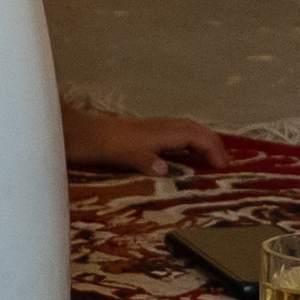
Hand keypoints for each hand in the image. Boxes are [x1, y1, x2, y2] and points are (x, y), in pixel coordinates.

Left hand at [64, 104, 219, 174]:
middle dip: (213, 143)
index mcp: (156, 133)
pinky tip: (184, 155)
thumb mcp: (120, 153)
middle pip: (194, 129)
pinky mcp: (142, 134)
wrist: (74, 132)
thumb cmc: (96, 143)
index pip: (194, 136)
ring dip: (202, 141)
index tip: (223, 167)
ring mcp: (149, 129)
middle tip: (226, 163)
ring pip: (185, 130)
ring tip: (212, 158)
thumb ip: (143, 160)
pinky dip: (187, 143)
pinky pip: (174, 134)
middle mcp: (157, 128)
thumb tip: (164, 170)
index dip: (212, 150)